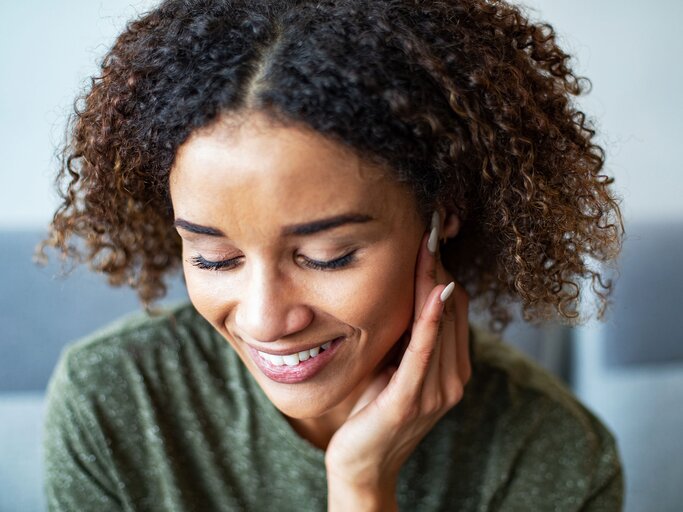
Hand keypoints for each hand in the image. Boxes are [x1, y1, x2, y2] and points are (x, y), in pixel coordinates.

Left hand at [325, 221, 471, 510]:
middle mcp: (452, 379)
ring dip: (433, 282)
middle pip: (450, 310)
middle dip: (439, 268)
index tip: (431, 237)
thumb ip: (408, 338)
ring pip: (439, 324)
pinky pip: (422, 353)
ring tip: (427, 245)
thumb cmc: (373, 410)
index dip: (444, 271)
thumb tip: (408, 294)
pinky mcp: (410, 401)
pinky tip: (432, 292)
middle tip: (431, 227)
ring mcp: (435, 392)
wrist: (361, 466)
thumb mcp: (395, 366)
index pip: (455, 309)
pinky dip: (429, 320)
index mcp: (452, 370)